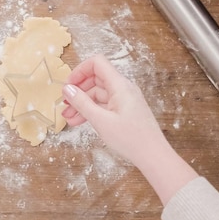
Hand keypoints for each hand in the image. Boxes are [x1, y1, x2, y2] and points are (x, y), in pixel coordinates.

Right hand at [61, 55, 197, 204]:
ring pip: (98, 94)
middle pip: (95, 79)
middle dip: (78, 90)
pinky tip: (79, 121)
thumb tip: (67, 89)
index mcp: (120, 85)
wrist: (153, 156)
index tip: (68, 86)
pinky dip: (91, 111)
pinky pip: (104, 104)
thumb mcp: (101, 121)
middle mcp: (123, 88)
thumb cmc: (131, 139)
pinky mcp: (125, 110)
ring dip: (82, 104)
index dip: (79, 71)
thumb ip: (82, 103)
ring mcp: (124, 99)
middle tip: (65, 104)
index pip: (97, 63)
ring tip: (68, 118)